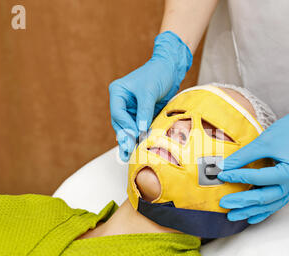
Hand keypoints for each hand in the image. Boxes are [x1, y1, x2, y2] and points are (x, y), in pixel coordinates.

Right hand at [109, 31, 191, 161]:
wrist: (171, 69)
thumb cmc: (158, 73)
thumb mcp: (149, 92)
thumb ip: (144, 111)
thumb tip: (140, 130)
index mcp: (118, 92)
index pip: (117, 114)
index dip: (126, 126)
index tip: (135, 135)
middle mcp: (121, 102)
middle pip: (120, 124)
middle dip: (126, 137)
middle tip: (130, 150)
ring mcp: (131, 109)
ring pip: (128, 128)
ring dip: (132, 140)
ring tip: (132, 154)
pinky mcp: (141, 114)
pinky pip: (139, 127)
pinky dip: (141, 136)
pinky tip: (141, 148)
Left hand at [217, 84, 288, 223]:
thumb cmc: (288, 131)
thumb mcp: (264, 141)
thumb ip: (243, 156)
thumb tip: (223, 166)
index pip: (259, 178)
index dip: (238, 177)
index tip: (221, 175)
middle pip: (264, 198)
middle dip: (242, 202)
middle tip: (224, 204)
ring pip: (270, 205)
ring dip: (250, 211)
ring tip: (232, 216)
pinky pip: (276, 203)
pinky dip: (263, 211)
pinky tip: (250, 218)